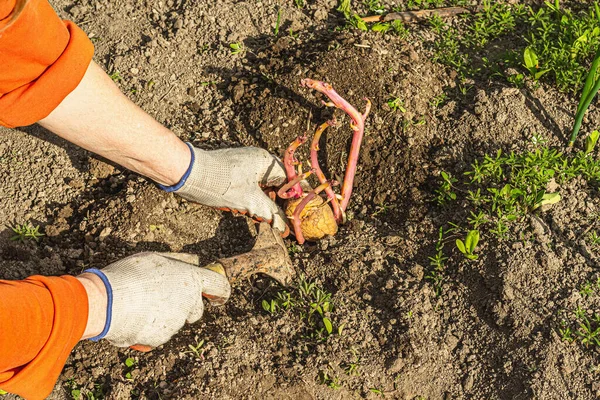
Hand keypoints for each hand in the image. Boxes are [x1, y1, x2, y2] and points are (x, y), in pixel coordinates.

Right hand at [83, 252, 229, 347]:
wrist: (107, 302)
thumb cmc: (130, 274)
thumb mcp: (156, 258)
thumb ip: (179, 260)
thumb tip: (196, 260)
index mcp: (191, 280)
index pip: (220, 286)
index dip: (221, 292)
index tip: (218, 296)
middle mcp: (188, 302)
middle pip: (196, 310)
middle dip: (186, 307)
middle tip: (164, 299)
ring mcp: (176, 323)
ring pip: (175, 322)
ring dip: (164, 317)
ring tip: (140, 305)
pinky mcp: (160, 338)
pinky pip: (158, 334)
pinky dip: (149, 329)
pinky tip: (133, 318)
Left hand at [163, 145, 287, 232]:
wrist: (188, 174)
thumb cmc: (220, 183)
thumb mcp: (250, 202)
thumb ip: (271, 213)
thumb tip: (284, 226)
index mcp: (266, 162)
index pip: (289, 179)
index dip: (295, 197)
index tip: (300, 211)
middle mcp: (257, 160)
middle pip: (276, 183)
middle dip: (279, 202)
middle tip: (283, 220)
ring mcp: (244, 165)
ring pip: (262, 187)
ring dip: (264, 203)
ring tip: (264, 218)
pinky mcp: (232, 172)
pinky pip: (249, 187)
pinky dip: (251, 199)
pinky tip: (248, 211)